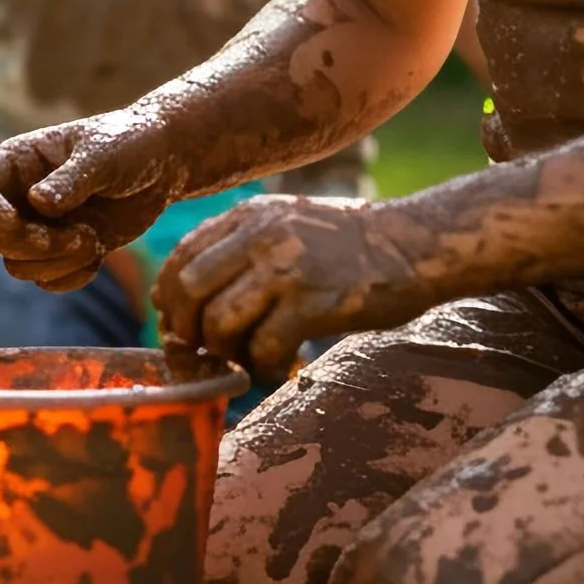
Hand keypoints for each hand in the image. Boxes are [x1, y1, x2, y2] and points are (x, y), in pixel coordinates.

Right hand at [0, 115, 187, 291]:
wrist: (162, 165)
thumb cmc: (127, 144)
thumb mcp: (101, 154)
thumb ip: (71, 179)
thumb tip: (37, 203)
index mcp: (16, 161)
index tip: (14, 220)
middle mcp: (17, 195)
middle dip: (17, 243)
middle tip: (57, 238)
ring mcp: (37, 226)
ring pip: (15, 263)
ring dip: (53, 261)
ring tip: (91, 238)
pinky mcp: (61, 252)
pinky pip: (46, 280)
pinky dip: (72, 275)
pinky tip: (99, 252)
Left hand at [154, 193, 427, 376]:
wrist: (414, 243)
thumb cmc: (346, 244)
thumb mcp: (282, 224)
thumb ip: (236, 249)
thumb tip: (182, 294)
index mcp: (245, 217)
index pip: (179, 258)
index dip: (170, 299)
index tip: (180, 325)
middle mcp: (257, 236)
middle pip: (186, 291)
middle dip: (187, 330)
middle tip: (207, 351)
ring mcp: (284, 267)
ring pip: (218, 322)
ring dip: (226, 352)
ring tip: (248, 360)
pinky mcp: (314, 302)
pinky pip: (264, 346)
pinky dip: (264, 365)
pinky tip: (283, 366)